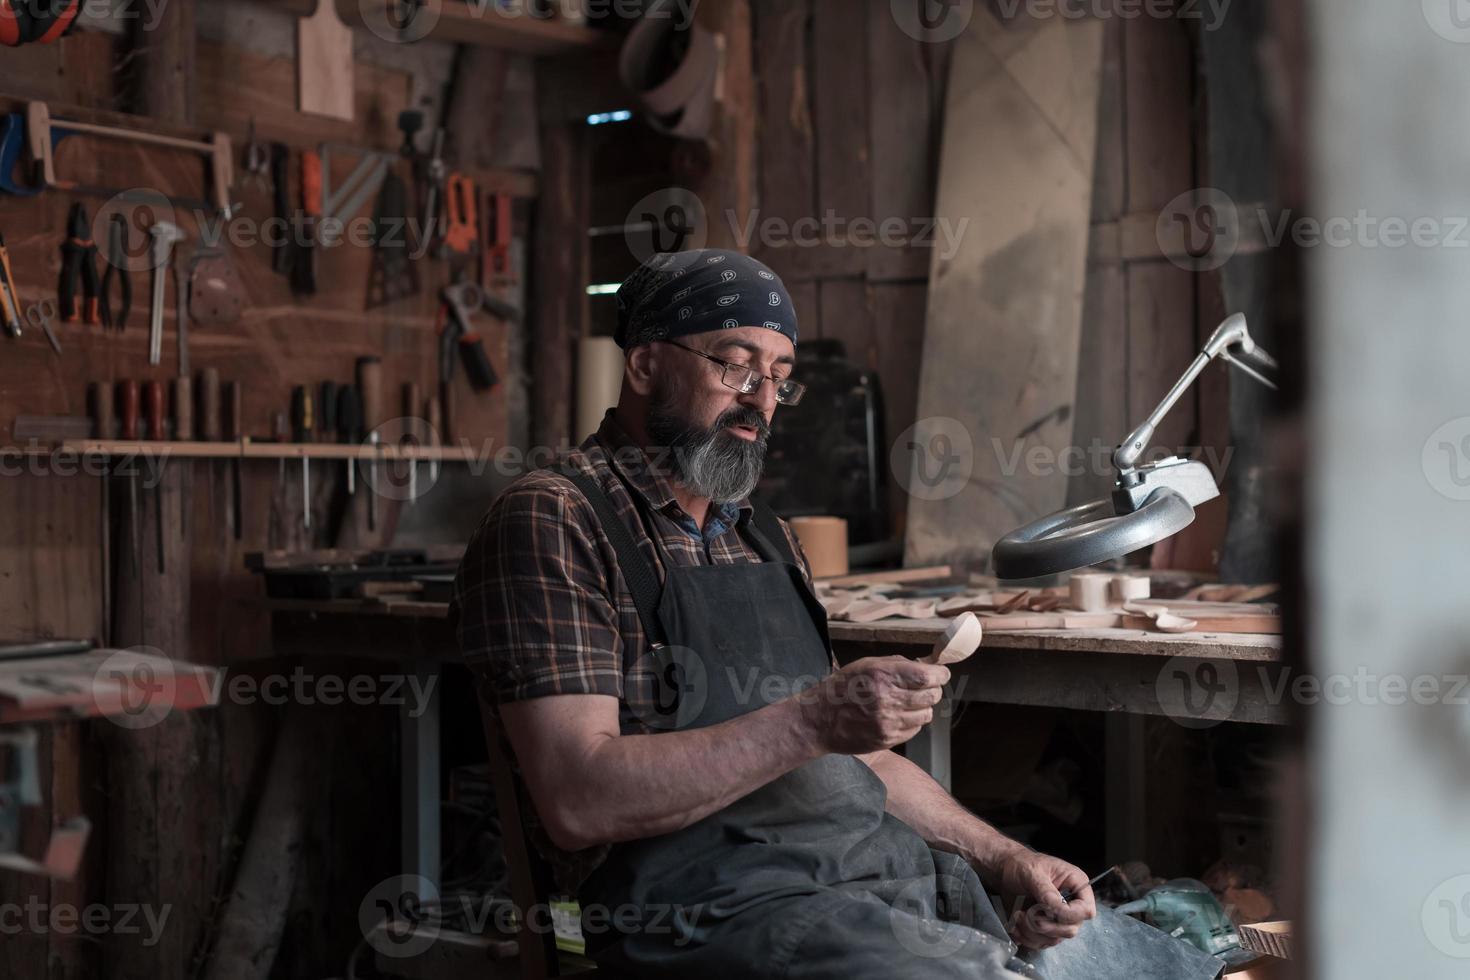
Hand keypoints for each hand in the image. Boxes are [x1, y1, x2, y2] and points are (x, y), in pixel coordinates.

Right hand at [796, 656, 948, 754]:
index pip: (927, 676)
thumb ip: (898, 664)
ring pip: (927, 714)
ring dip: (922, 707)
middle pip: (932, 696)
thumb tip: (928, 665)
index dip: (940, 674)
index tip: (941, 673)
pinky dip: (912, 722)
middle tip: (924, 687)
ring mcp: (888, 722)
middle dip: (933, 689)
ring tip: (907, 702)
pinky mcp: (888, 739)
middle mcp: (887, 699)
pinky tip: (896, 715)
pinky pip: (915, 729)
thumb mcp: (867, 664)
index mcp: (883, 676)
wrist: (821, 719)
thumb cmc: (844, 687)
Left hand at [996, 848, 1097, 949]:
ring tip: (1017, 915)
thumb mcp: (1033, 872)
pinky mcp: (1044, 928)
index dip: (1070, 915)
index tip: (1047, 911)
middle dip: (1046, 926)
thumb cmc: (1021, 864)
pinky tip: (1015, 924)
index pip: (1086, 910)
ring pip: (1054, 939)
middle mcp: (1070, 904)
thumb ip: (1046, 891)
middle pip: (1071, 930)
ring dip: (1032, 931)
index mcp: (1076, 885)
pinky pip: (1040, 943)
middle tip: (1027, 914)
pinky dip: (1025, 937)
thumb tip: (1058, 909)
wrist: (1004, 870)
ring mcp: (1058, 919)